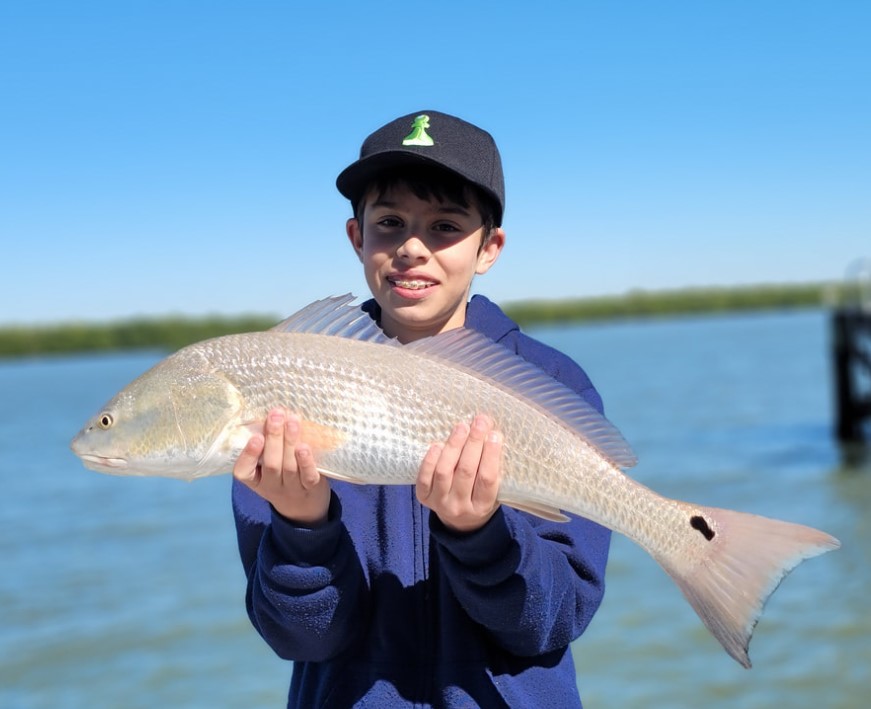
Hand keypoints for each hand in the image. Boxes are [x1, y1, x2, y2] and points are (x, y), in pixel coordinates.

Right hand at [233, 408, 330, 526]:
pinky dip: (306, 462)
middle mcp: (271, 486)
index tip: (255, 437)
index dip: (248, 455)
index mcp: (255, 480)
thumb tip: (274, 412)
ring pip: (289, 466)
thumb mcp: (267, 469)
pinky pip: (308, 476)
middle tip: (276, 415)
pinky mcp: (311, 488)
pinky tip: (304, 446)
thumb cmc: (282, 478)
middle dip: (273, 437)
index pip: (243, 471)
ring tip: (292, 422)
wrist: (304, 508)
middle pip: (271, 463)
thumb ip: (267, 446)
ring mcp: (292, 488)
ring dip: (290, 442)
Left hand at [416, 414, 502, 532]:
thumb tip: (492, 433)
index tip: (495, 434)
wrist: (459, 523)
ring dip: (453, 446)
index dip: (491, 455)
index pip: (488, 480)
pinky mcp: (424, 498)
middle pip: (466, 472)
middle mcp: (460, 507)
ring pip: (444, 472)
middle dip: (474, 443)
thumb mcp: (496, 491)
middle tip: (480, 422)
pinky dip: (430, 459)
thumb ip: (495, 469)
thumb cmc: (480, 498)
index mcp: (482, 507)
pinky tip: (439, 444)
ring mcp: (440, 503)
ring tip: (462, 427)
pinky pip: (424, 477)